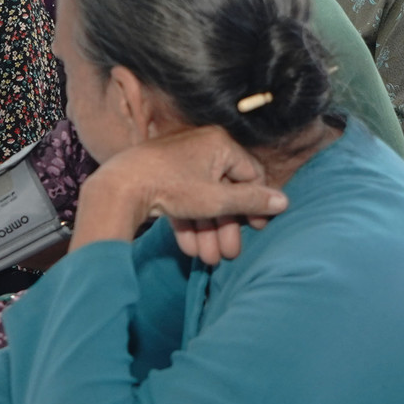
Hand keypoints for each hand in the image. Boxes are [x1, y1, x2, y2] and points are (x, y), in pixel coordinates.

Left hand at [75, 126, 289, 262]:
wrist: (119, 188)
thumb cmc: (171, 187)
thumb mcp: (217, 200)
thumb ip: (251, 201)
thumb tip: (284, 201)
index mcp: (219, 144)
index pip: (250, 175)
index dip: (256, 204)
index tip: (258, 228)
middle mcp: (201, 147)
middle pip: (224, 192)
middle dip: (226, 227)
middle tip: (230, 253)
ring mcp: (179, 162)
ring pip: (202, 200)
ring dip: (207, 231)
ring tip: (208, 259)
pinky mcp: (162, 177)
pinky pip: (182, 199)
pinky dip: (187, 222)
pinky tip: (189, 249)